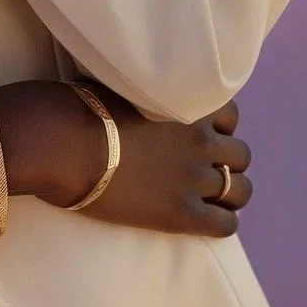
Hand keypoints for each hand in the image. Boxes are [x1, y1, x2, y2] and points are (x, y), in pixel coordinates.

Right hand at [37, 86, 252, 237]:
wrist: (66, 145)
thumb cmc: (82, 108)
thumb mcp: (122, 83)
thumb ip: (146, 89)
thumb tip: (136, 81)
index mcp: (189, 106)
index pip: (230, 117)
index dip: (217, 128)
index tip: (201, 135)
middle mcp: (200, 140)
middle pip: (240, 156)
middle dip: (226, 162)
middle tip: (201, 169)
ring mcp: (193, 178)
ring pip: (240, 191)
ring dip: (229, 193)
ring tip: (209, 198)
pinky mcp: (182, 214)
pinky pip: (226, 224)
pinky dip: (221, 221)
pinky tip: (204, 219)